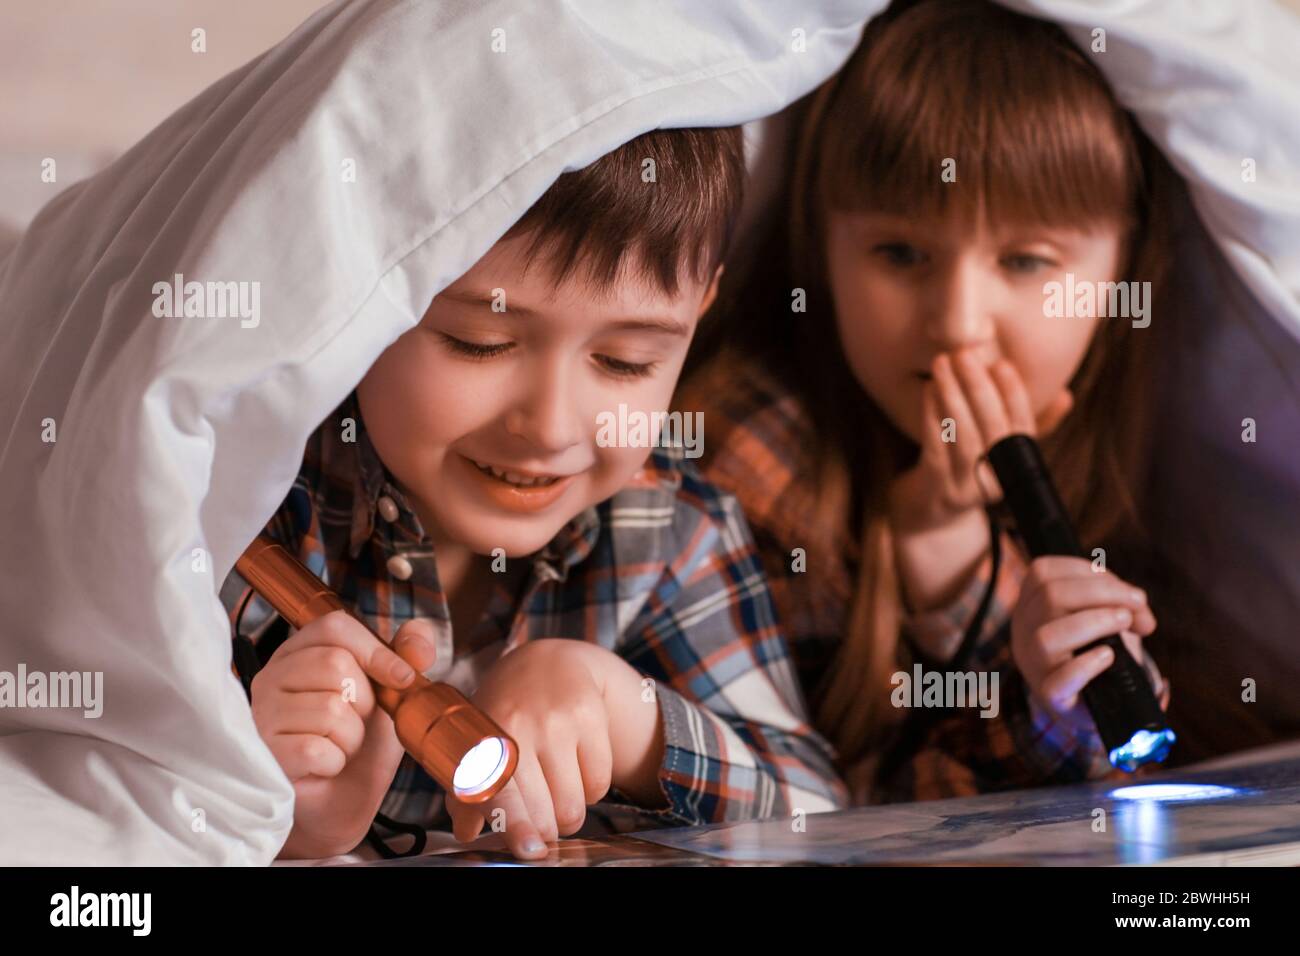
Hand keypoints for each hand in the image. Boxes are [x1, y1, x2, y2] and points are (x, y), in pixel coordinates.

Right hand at [252, 610, 436, 857]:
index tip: (402, 678)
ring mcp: (262, 714)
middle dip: (365, 702)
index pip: (335, 626)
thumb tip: (420, 641)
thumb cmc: (362, 742)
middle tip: (356, 723)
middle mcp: (273, 676)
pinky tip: (325, 766)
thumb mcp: (392, 693)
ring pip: (330, 709)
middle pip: (335, 664)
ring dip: (352, 737)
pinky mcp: (264, 753)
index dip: (376, 650)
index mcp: (302, 652)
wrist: (342, 803)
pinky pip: (317, 749)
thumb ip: (406, 657)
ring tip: (340, 746)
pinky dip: (335, 762)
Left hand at [445, 639, 662, 860]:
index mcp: (484, 739)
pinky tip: (576, 770)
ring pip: (575, 805)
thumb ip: (464, 793)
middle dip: (545, 830)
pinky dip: (590, 790)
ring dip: (568, 814)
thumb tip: (467, 833)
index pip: (502, 792)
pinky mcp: (591, 718)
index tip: (531, 849)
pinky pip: (600, 784)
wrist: (545, 662)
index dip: (516, 827)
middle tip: (540, 821)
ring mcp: (559, 721)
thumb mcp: (475, 743)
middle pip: (546, 811)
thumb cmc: (503, 712)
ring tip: (556, 792)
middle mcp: (521, 727)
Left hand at [888, 350, 1072, 614]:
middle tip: (966, 353)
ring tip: (943, 363)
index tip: (1003, 363)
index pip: (1023, 428)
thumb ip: (1030, 423)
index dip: (1014, 396)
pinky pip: (935, 445)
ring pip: (963, 435)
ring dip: (952, 394)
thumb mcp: (1002, 449)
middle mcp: (997, 480)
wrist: (932, 516)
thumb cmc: (971, 469)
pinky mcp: (937, 487)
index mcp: (1018, 468)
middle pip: (993, 429)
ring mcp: (966, 486)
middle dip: (980, 387)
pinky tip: (928, 389)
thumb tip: (1066, 394)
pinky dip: (931, 414)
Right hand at [1011, 556, 1159, 722]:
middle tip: (1137, 604)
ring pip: (1048, 636)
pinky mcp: (1050, 694)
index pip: (1043, 572)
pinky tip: (1109, 657)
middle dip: (1103, 592)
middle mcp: (1024, 629)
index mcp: (1030, 603)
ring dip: (1095, 622)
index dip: (1087, 571)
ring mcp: (1033, 663)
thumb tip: (1140, 612)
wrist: (1090, 698)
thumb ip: (1121, 603)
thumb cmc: (1095, 648)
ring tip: (1126, 622)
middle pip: (1049, 596)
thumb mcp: (1103, 616)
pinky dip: (1087, 665)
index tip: (1123, 588)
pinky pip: (1060, 681)